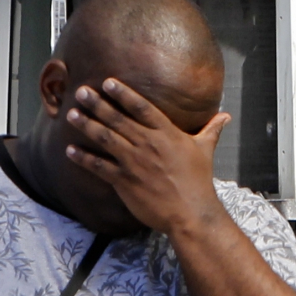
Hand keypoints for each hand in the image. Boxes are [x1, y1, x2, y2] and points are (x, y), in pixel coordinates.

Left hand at [64, 78, 230, 235]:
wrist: (190, 213)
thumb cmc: (199, 182)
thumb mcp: (205, 151)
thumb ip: (211, 130)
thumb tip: (225, 115)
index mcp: (166, 134)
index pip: (142, 108)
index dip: (123, 94)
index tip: (107, 82)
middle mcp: (147, 144)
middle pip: (118, 119)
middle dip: (97, 104)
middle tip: (80, 91)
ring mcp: (134, 162)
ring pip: (105, 139)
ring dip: (86, 125)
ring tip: (71, 114)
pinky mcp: (125, 181)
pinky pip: (100, 166)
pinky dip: (83, 158)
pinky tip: (69, 150)